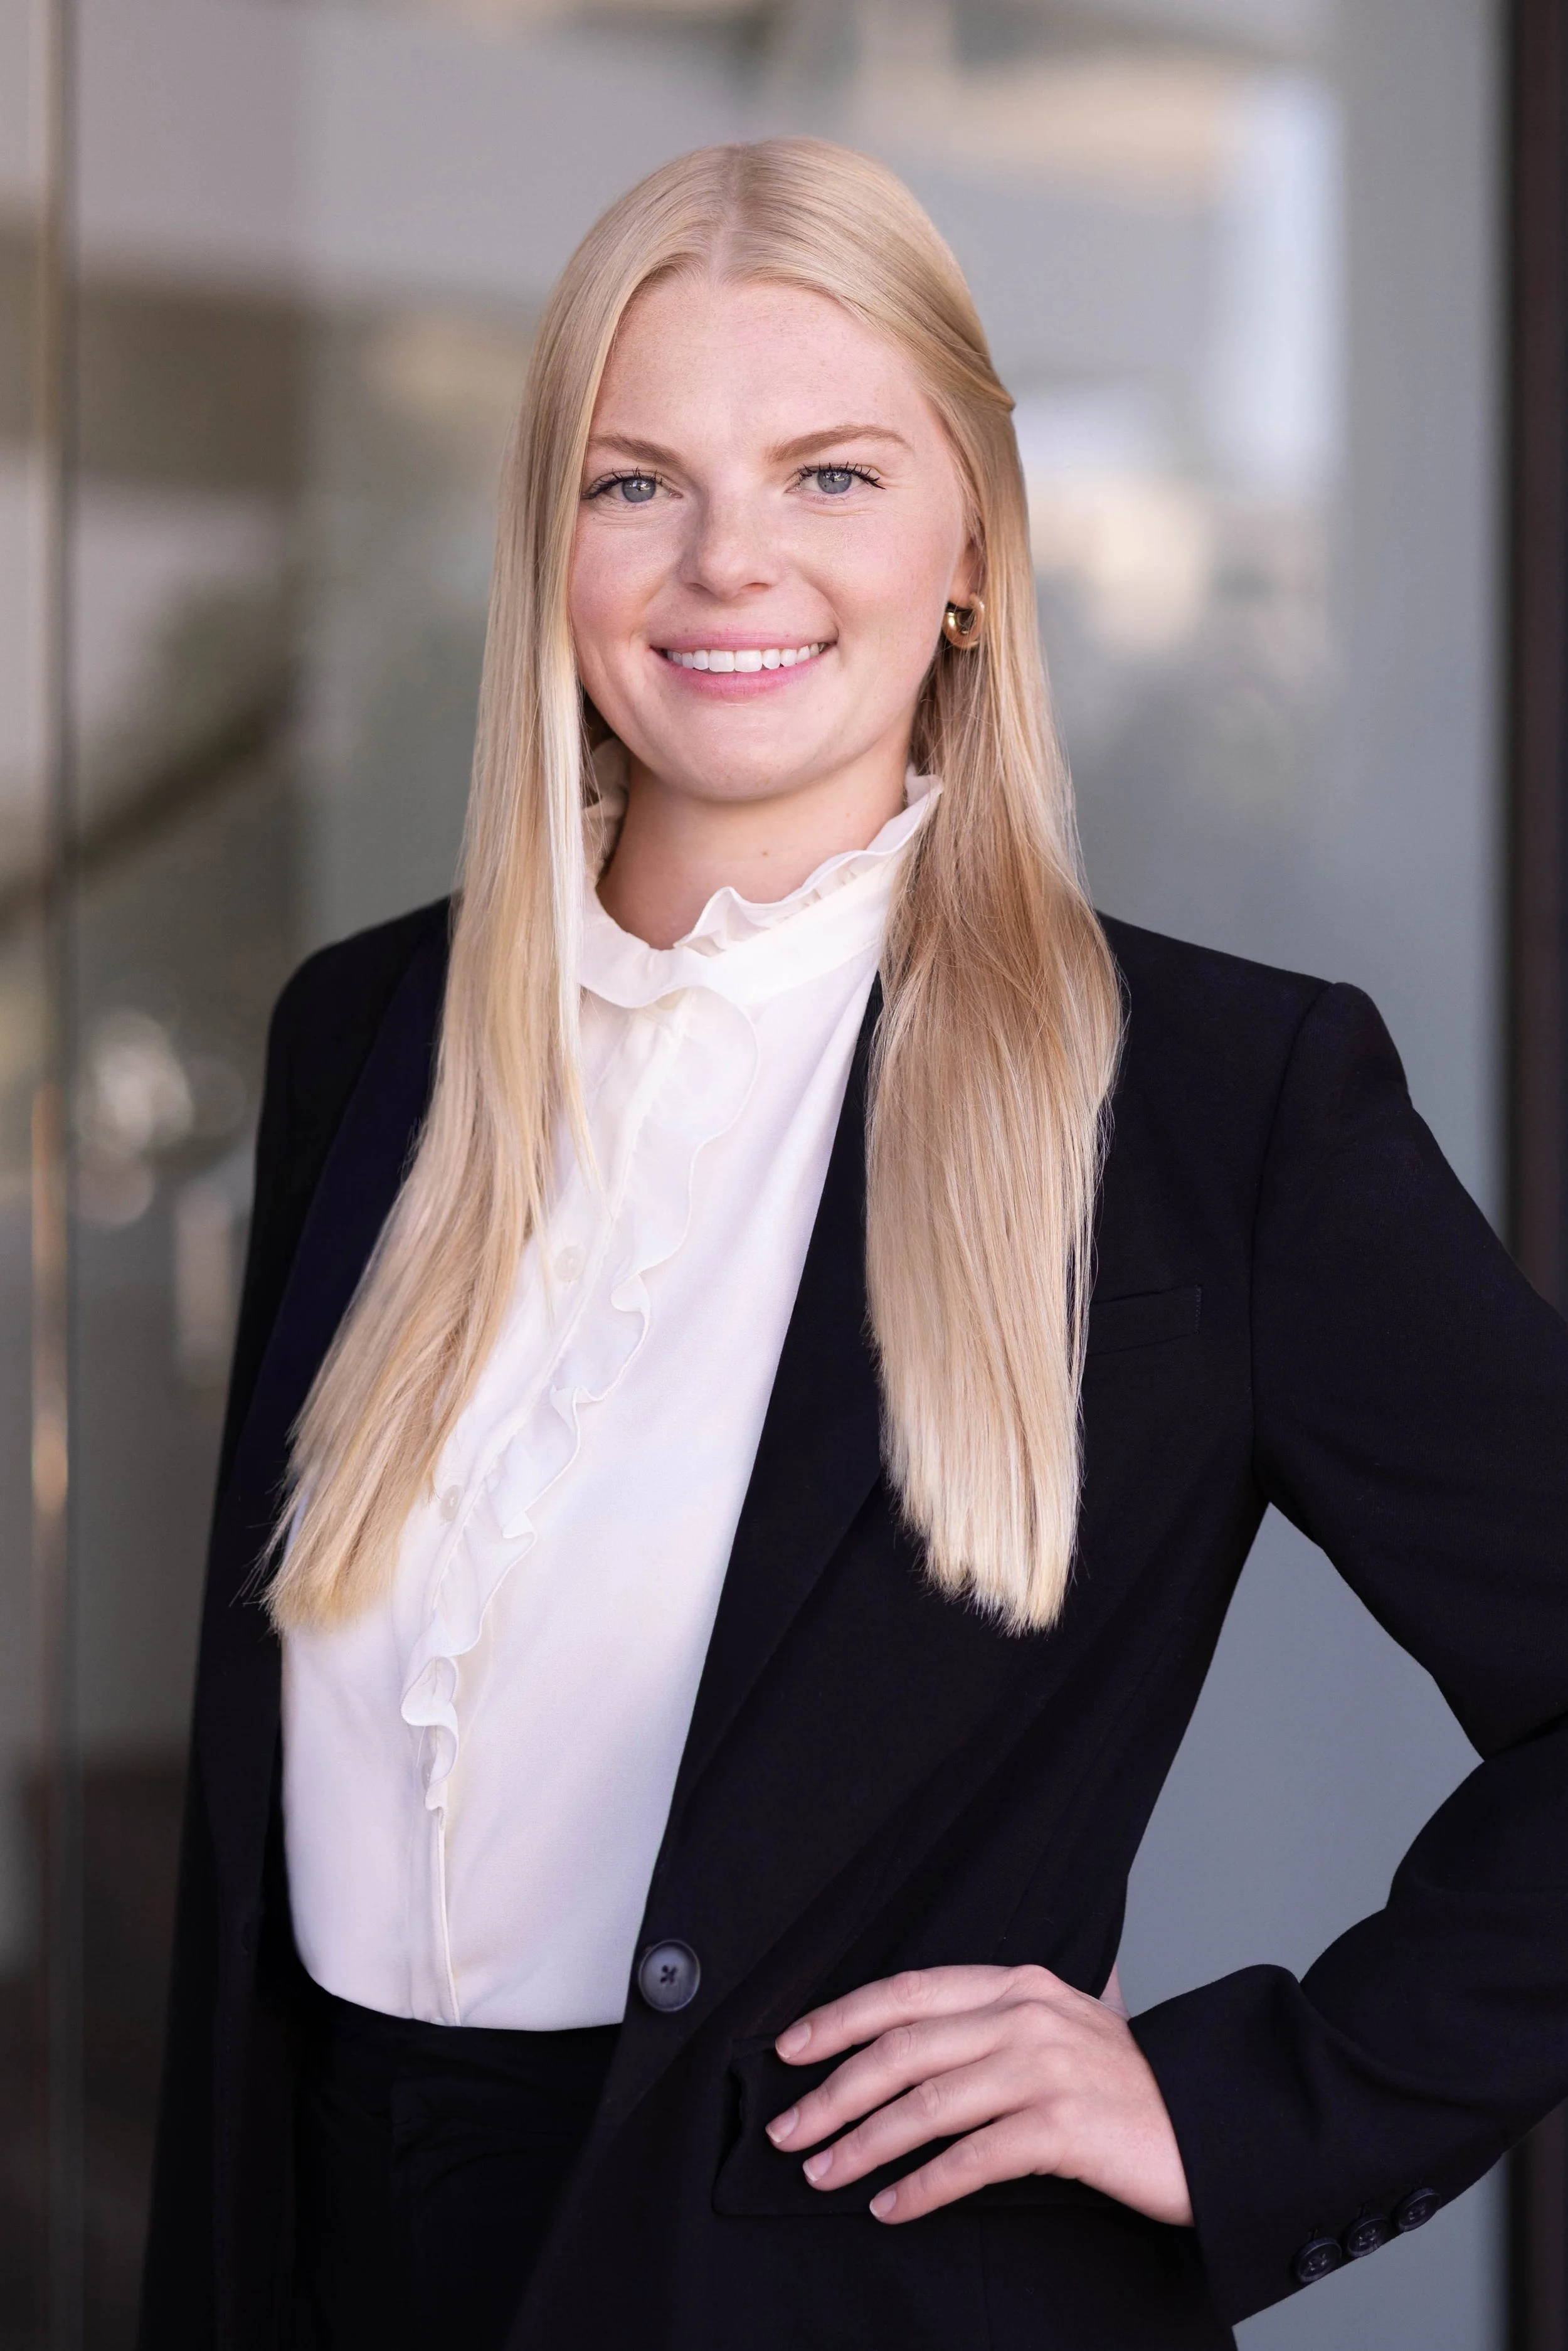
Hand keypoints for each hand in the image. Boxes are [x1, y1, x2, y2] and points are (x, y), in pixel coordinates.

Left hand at [765, 1963, 1192, 2227]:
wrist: (1212, 2123)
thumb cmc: (1127, 2085)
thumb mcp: (1061, 2026)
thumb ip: (997, 2019)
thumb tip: (914, 2036)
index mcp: (1016, 1983)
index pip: (906, 1991)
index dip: (840, 2018)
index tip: (790, 2049)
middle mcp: (1025, 2015)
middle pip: (902, 2048)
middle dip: (833, 2091)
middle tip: (787, 2130)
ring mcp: (1044, 2068)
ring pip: (926, 2104)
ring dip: (862, 2143)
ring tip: (822, 2172)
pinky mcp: (1063, 2128)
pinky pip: (971, 2159)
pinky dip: (922, 2186)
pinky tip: (890, 2206)